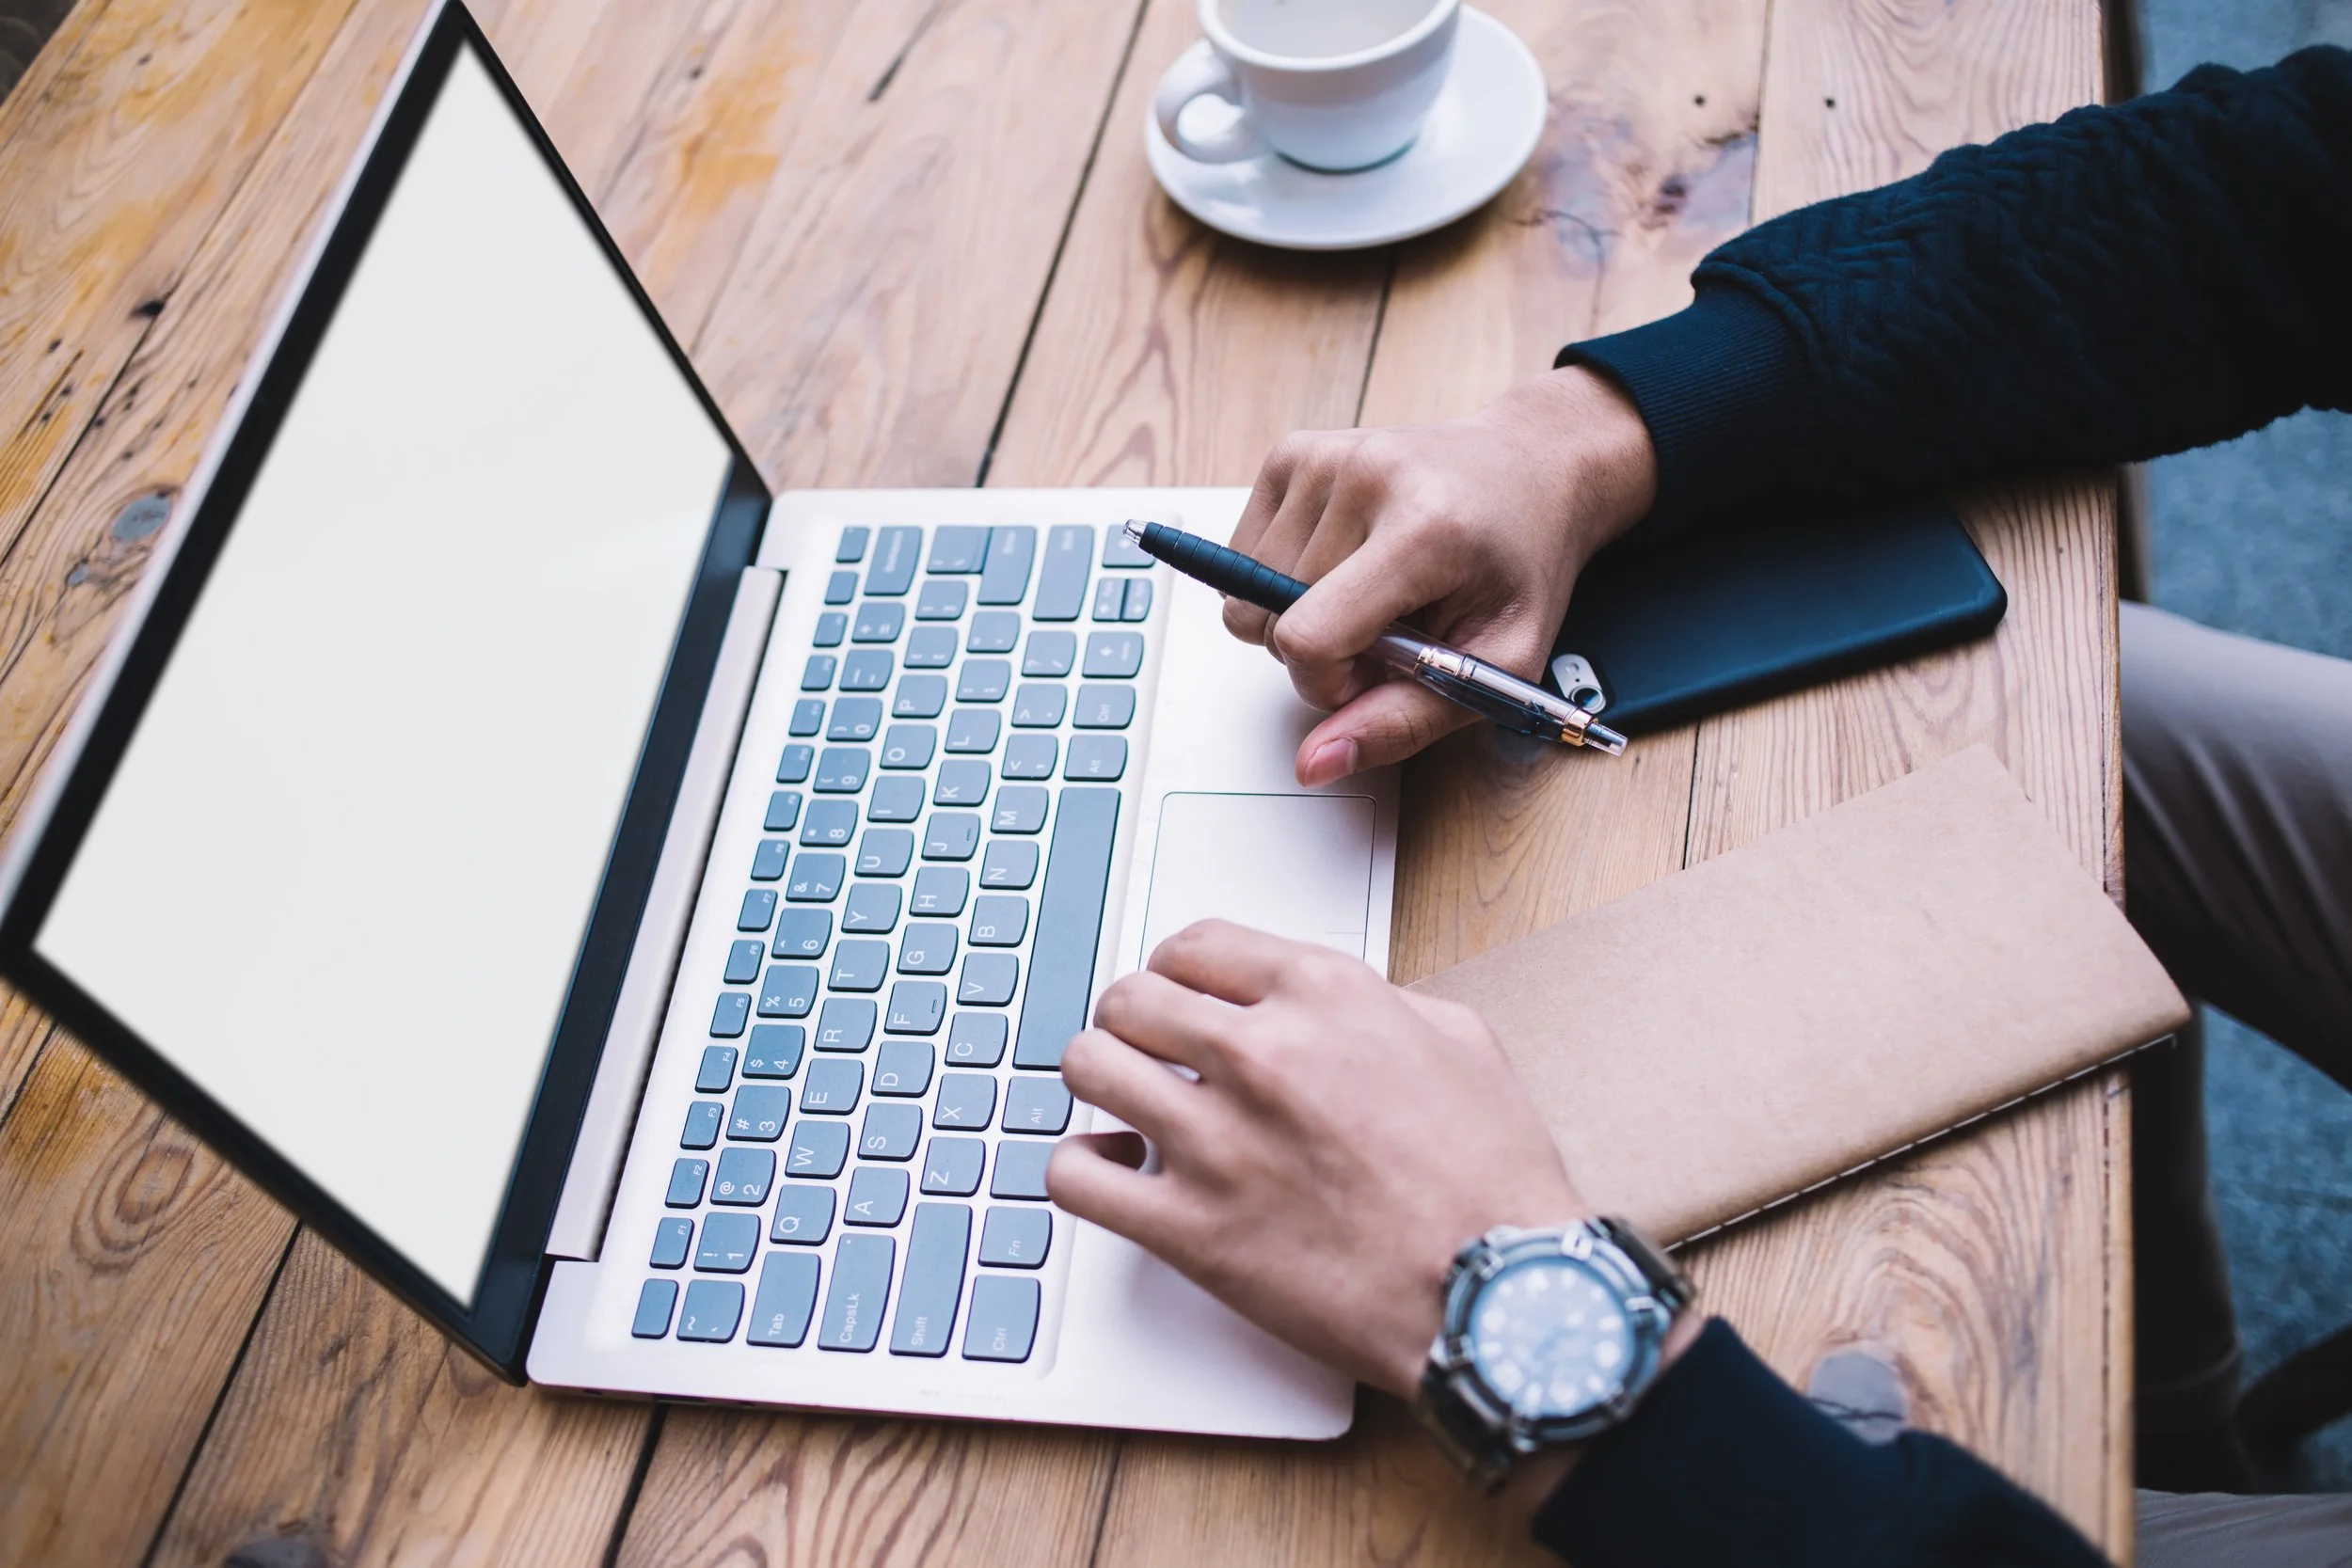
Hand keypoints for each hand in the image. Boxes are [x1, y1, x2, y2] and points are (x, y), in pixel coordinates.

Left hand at [1045, 919, 1586, 1397]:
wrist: (1502, 1297)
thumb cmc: (1494, 1183)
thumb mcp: (1460, 1041)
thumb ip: (1380, 1003)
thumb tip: (1325, 1005)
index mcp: (1324, 996)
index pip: (1195, 946)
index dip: (1179, 971)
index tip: (1180, 996)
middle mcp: (1261, 1056)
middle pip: (1128, 999)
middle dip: (1132, 1020)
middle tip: (1147, 1051)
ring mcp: (1219, 1143)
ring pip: (1088, 1067)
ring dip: (1099, 1081)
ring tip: (1122, 1103)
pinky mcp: (1193, 1229)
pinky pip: (1077, 1175)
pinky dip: (1080, 1166)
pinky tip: (1110, 1169)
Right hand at [1225, 366, 1656, 785]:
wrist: (1529, 470)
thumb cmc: (1519, 565)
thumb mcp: (1497, 663)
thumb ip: (1404, 723)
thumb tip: (1314, 764)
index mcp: (1426, 528)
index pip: (1309, 637)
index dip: (1328, 684)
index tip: (1373, 674)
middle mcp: (1365, 477)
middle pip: (1274, 622)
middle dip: (1324, 652)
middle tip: (1388, 627)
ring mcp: (1321, 456)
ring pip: (1248, 593)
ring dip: (1301, 614)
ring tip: (1370, 590)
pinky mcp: (1291, 451)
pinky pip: (1243, 554)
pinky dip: (1282, 576)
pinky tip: (1344, 560)